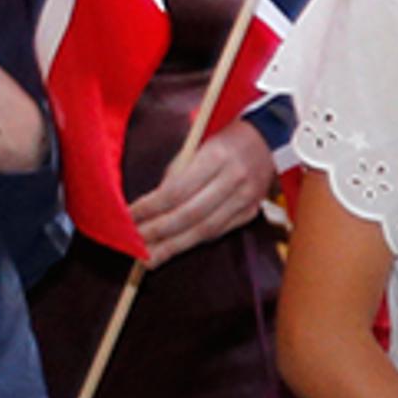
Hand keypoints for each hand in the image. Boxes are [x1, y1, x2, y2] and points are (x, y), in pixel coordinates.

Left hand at [128, 121, 275, 264]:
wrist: (268, 139)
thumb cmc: (224, 141)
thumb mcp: (197, 145)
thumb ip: (176, 174)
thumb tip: (152, 206)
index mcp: (216, 157)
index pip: (177, 190)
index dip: (151, 207)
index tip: (129, 217)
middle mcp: (234, 180)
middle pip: (191, 215)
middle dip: (159, 232)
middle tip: (135, 245)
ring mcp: (246, 199)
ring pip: (205, 230)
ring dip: (174, 246)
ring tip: (150, 258)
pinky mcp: (251, 212)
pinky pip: (218, 232)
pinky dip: (194, 241)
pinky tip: (175, 248)